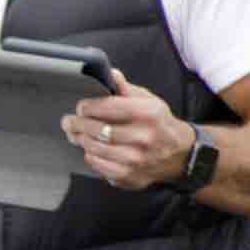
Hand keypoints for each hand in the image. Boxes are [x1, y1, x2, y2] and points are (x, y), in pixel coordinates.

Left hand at [61, 72, 198, 191]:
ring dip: (80, 139)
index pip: (107, 107)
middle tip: (68, 121)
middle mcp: (143, 137)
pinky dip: (90, 155)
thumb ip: (126, 89)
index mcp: (149, 114)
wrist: (180, 154)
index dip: (88, 107)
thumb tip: (110, 74)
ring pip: (93, 147)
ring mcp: (136, 159)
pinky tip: (91, 148)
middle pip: (97, 129)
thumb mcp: (149, 101)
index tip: (81, 107)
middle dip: (77, 124)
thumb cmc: (159, 124)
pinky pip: (97, 164)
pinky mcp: (129, 175)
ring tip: (75, 133)